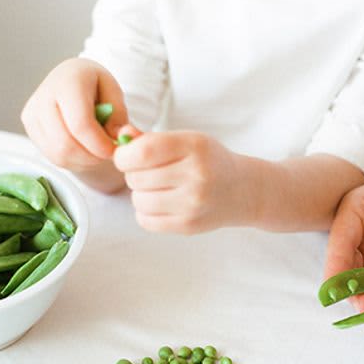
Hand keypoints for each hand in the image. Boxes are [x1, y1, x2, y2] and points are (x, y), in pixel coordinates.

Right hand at [21, 58, 126, 169]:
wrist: (70, 77)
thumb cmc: (94, 85)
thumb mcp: (114, 92)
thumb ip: (118, 116)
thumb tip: (116, 139)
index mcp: (68, 82)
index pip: (80, 124)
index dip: (99, 144)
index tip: (114, 150)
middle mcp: (44, 96)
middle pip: (65, 144)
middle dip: (92, 156)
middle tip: (107, 154)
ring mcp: (32, 113)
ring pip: (58, 154)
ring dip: (84, 161)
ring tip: (97, 151)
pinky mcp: (29, 127)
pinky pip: (52, 156)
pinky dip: (73, 161)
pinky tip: (84, 150)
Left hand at [113, 129, 253, 233]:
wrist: (242, 190)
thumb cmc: (208, 161)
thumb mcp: (187, 141)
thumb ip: (152, 139)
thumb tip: (121, 138)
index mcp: (194, 147)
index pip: (143, 152)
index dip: (124, 155)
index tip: (126, 157)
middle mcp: (196, 175)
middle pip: (137, 178)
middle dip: (133, 175)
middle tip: (148, 173)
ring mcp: (193, 204)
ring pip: (138, 201)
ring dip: (140, 194)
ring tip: (156, 188)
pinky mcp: (188, 225)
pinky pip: (145, 220)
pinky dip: (145, 212)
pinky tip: (160, 204)